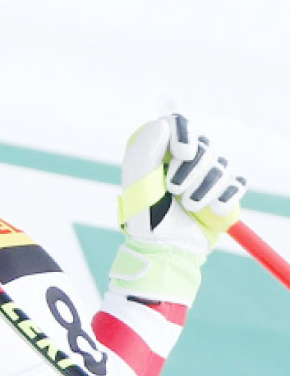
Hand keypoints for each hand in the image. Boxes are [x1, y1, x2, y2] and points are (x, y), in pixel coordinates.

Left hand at [120, 113, 246, 254]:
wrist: (165, 251)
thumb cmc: (145, 218)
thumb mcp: (137, 183)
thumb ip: (145, 150)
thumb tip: (164, 124)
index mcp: (160, 153)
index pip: (178, 124)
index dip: (184, 133)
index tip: (184, 151)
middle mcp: (183, 161)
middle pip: (203, 146)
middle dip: (192, 170)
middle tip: (175, 192)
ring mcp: (205, 177)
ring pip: (221, 166)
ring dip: (206, 188)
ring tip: (190, 207)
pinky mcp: (223, 194)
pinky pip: (237, 184)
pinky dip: (227, 196)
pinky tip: (213, 210)